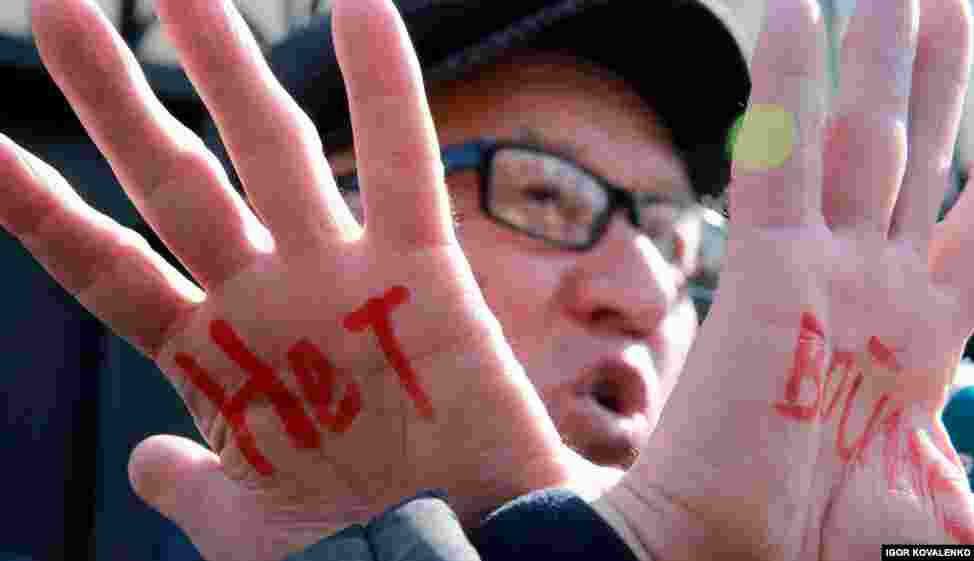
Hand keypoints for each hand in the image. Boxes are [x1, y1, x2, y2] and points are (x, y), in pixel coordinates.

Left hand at [6, 1, 609, 558]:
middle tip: (58, 5)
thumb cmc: (349, 552)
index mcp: (213, 356)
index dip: (34, 205)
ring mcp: (341, 280)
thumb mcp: (245, 527)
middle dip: (111, 96)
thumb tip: (145, 460)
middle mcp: (268, 298)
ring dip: (224, 64)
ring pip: (272, 150)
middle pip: (170, 179)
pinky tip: (362, 4)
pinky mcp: (422, 276)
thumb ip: (188, 484)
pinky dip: (388, 91)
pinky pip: (401, 169)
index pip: (102, 263)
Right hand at [602, 0, 973, 557]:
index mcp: (921, 337)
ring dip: (878, 58)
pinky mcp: (762, 268)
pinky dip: (784, 86)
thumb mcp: (968, 534)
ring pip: (860, 137)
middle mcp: (873, 286)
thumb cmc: (829, 553)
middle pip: (921, 154)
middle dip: (938, 76)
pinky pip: (777, 159)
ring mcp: (818, 270)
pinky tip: (798, 13)